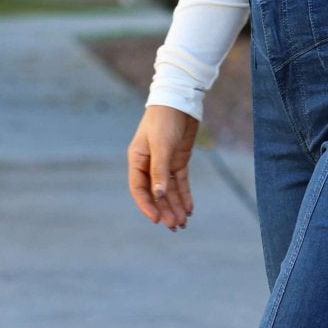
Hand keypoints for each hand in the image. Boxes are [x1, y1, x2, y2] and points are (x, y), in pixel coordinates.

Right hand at [129, 103, 200, 228]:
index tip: (156, 219)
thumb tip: (158, 195)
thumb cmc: (164, 120)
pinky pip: (180, 182)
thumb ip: (159, 171)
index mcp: (137, 160)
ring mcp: (164, 163)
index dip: (147, 205)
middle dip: (164, 210)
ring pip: (168, 190)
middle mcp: (149, 164)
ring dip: (175, 206)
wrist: (180, 101)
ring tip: (183, 223)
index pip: (139, 189)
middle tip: (174, 227)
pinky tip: (189, 209)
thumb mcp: (161, 146)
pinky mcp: (178, 160)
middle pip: (155, 193)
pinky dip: (184, 195)